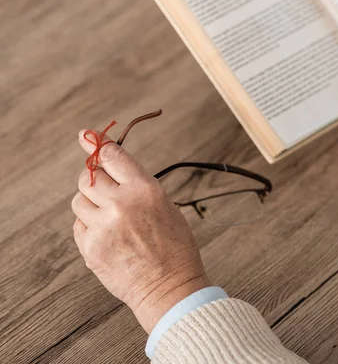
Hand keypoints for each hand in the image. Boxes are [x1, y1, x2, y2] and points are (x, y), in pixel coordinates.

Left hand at [71, 131, 209, 332]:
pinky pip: (79, 225)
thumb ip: (137, 187)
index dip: (97, 143)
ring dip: (90, 204)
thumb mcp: (165, 207)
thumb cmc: (174, 248)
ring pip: (79, 201)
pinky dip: (88, 226)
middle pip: (89, 176)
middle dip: (93, 179)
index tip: (86, 135)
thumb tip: (108, 170)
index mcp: (146, 190)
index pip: (112, 156)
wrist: (170, 287)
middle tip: (102, 187)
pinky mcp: (90, 247)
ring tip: (110, 219)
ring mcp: (103, 226)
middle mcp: (122, 203)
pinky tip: (107, 236)